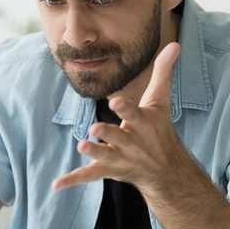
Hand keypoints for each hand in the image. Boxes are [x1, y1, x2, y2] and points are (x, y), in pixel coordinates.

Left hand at [52, 42, 189, 192]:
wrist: (166, 170)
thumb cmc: (160, 129)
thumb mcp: (161, 101)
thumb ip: (163, 72)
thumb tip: (174, 44)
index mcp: (143, 123)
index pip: (134, 114)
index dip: (124, 108)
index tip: (114, 101)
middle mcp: (133, 142)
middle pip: (118, 136)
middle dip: (108, 133)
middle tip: (95, 128)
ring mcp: (120, 157)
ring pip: (105, 155)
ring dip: (94, 152)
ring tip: (81, 146)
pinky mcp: (109, 169)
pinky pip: (89, 175)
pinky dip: (73, 180)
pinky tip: (56, 184)